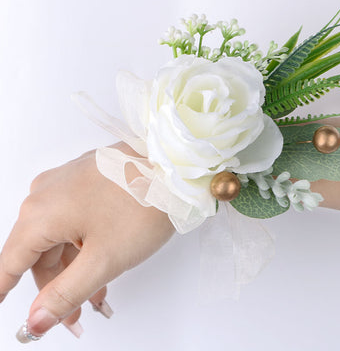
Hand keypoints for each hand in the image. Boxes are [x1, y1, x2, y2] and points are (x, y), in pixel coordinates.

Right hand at [0, 142, 174, 341]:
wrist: (174, 168)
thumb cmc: (143, 206)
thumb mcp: (104, 260)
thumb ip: (66, 293)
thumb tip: (34, 320)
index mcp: (41, 212)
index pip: (11, 263)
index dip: (5, 291)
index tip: (8, 311)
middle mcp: (47, 192)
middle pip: (40, 251)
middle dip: (57, 287)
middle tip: (76, 317)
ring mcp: (68, 181)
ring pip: (61, 234)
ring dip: (76, 267)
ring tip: (98, 295)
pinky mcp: (87, 177)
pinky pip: (76, 216)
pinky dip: (85, 242)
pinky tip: (102, 262)